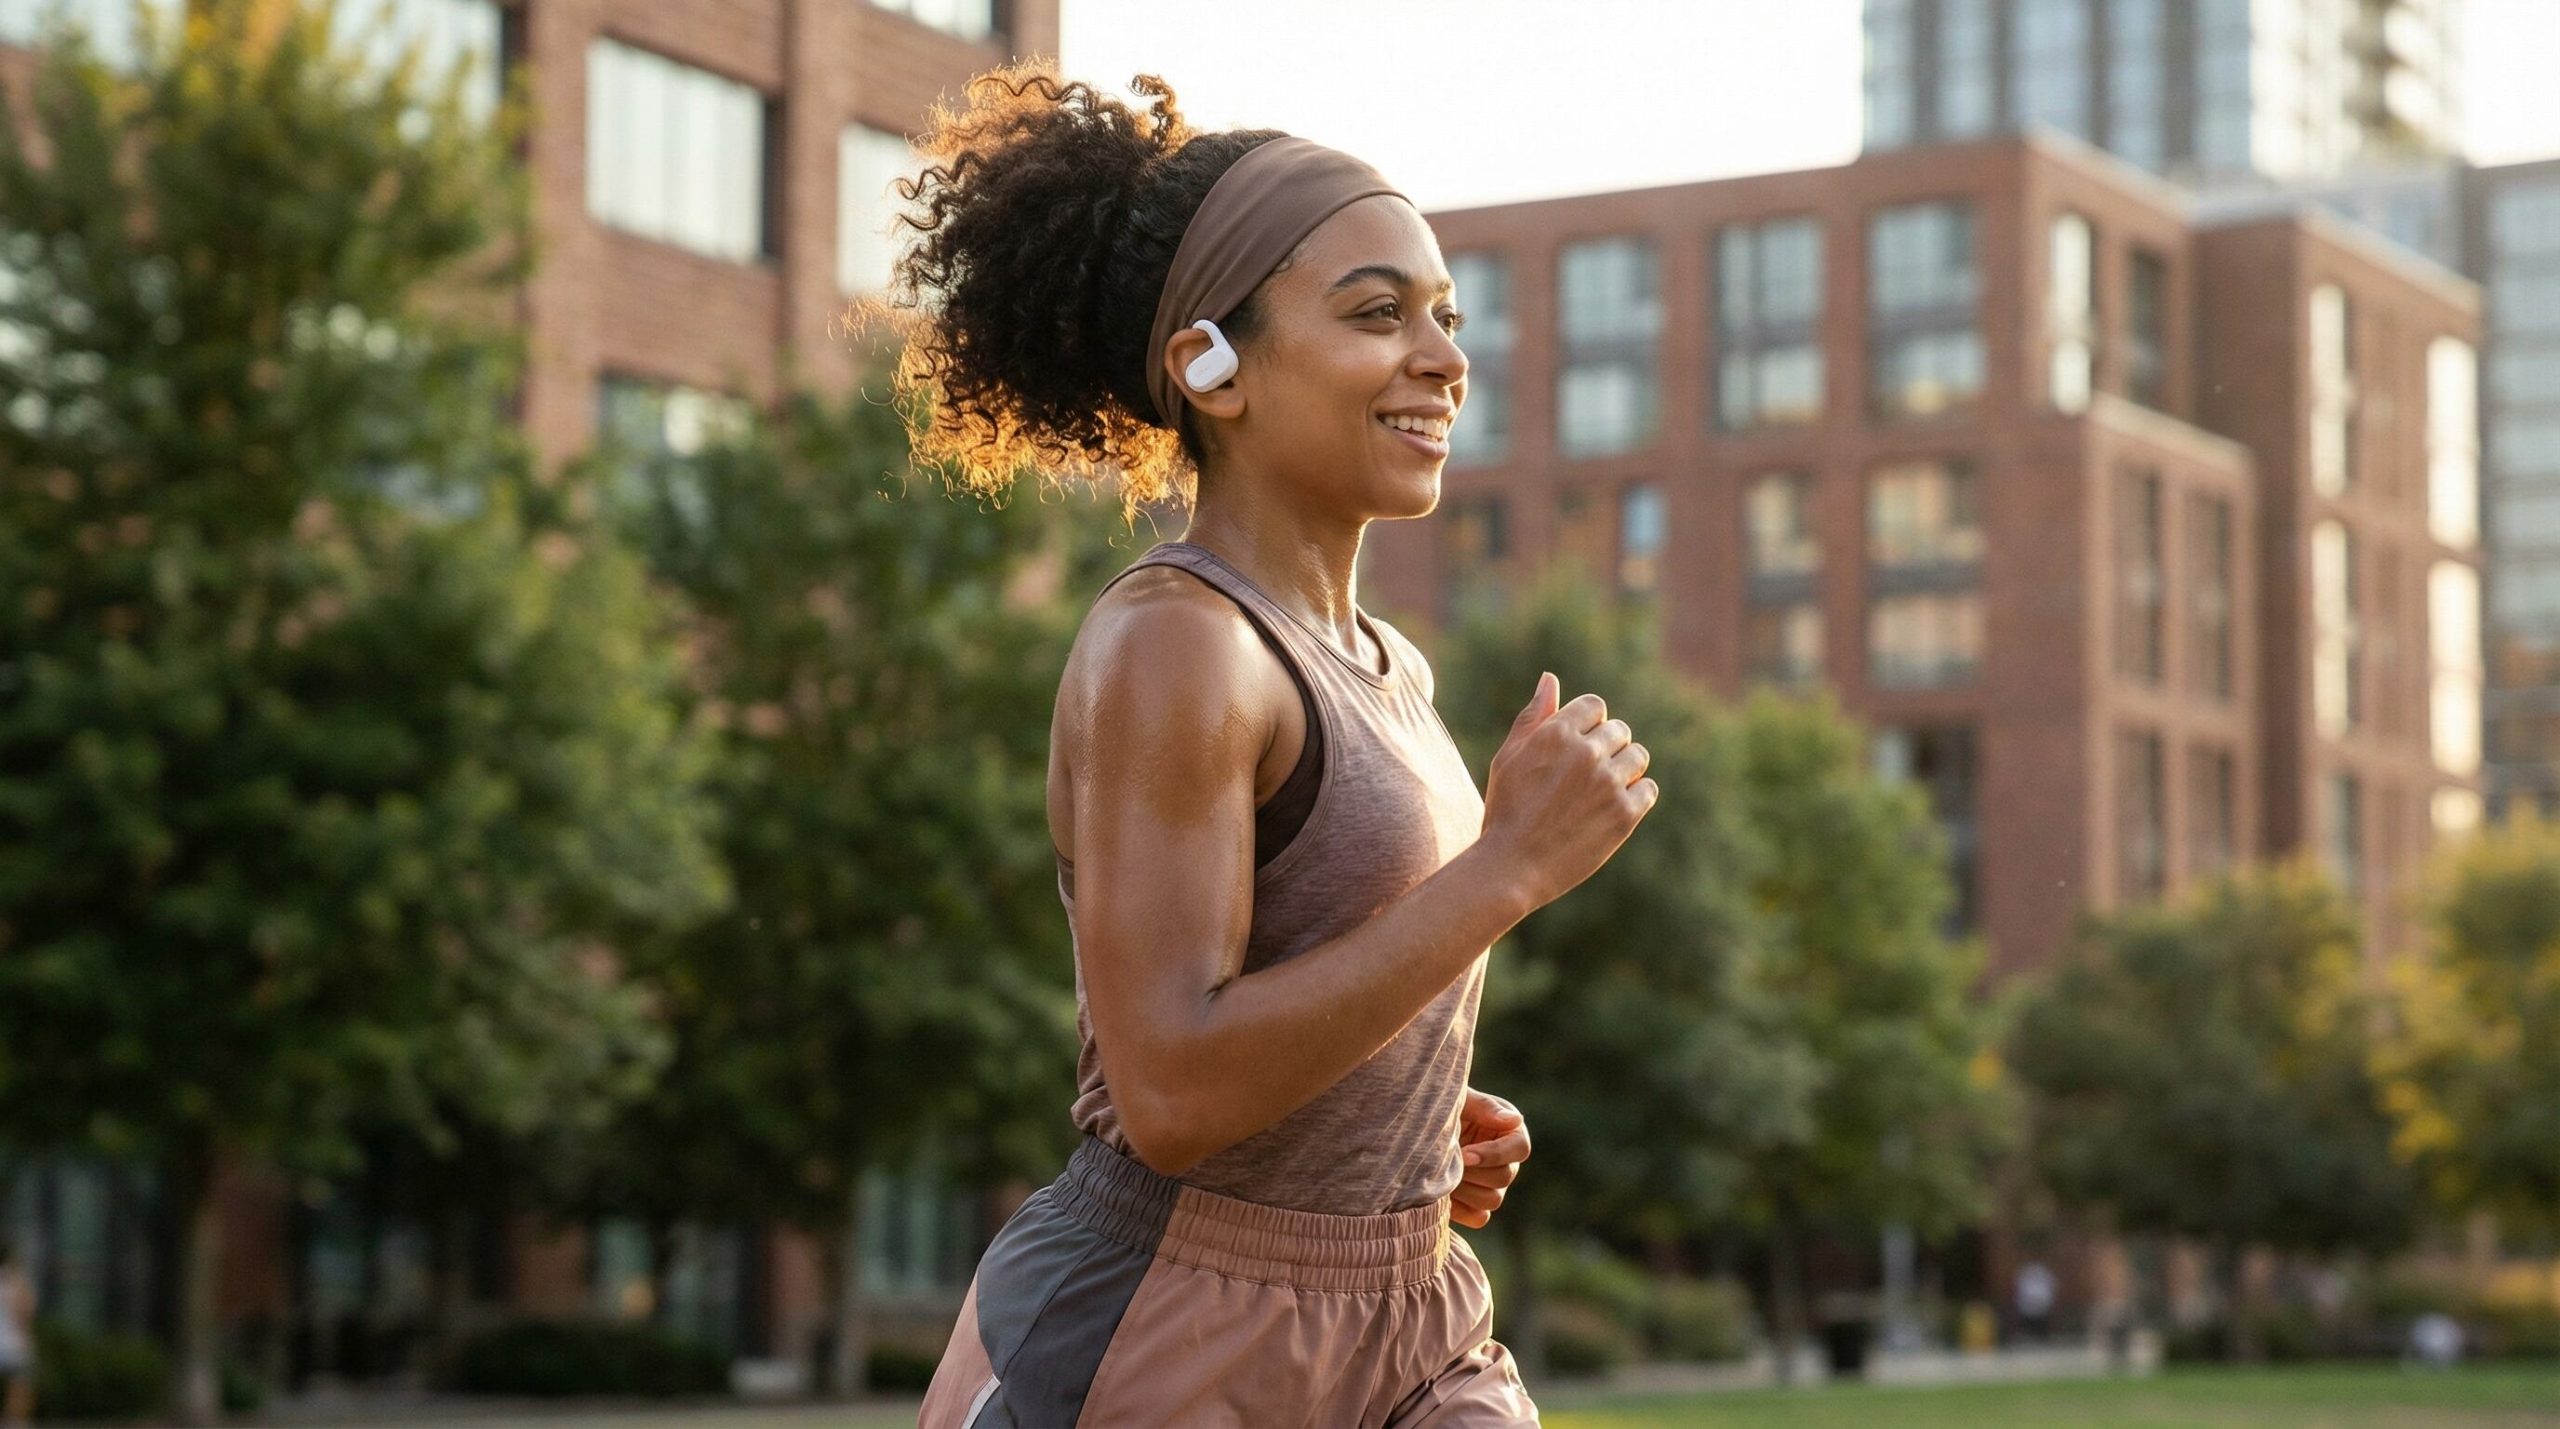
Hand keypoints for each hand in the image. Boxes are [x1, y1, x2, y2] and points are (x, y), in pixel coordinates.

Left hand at [1450, 1086, 1530, 1228]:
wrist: (1413, 1130)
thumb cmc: (1440, 1107)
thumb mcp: (1460, 1100)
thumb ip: (1485, 1107)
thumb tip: (1516, 1119)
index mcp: (1510, 1132)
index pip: (1519, 1149)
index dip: (1492, 1154)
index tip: (1464, 1154)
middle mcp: (1507, 1161)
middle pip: (1504, 1177)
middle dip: (1471, 1172)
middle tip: (1443, 1163)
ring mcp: (1494, 1186)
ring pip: (1493, 1200)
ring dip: (1464, 1189)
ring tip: (1437, 1175)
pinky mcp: (1478, 1205)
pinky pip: (1479, 1217)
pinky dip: (1459, 1209)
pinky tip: (1438, 1193)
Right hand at [1478, 672, 1657, 910]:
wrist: (1513, 866)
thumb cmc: (1506, 810)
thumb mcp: (1509, 757)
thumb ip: (1534, 716)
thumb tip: (1550, 678)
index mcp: (1557, 733)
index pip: (1595, 706)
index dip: (1589, 725)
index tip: (1577, 748)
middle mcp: (1586, 752)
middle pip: (1619, 730)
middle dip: (1607, 747)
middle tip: (1586, 776)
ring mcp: (1608, 783)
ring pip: (1638, 756)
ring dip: (1624, 769)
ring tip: (1601, 791)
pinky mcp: (1624, 814)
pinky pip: (1648, 789)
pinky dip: (1636, 796)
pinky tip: (1612, 808)